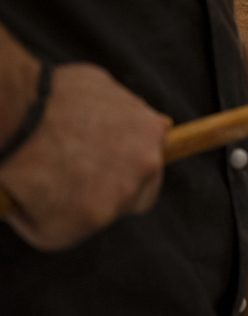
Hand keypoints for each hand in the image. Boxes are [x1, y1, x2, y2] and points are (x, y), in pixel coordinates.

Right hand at [0, 64, 171, 249]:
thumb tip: (155, 124)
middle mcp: (145, 167)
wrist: (16, 111)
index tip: (104, 170)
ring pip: (94, 216)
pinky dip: (35, 221)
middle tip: (72, 186)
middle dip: (110, 196)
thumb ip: (131, 115)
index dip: (127, 171)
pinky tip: (20, 195)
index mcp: (151, 134)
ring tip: (36, 180)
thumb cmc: (49, 95)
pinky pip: (56, 233)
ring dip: (69, 209)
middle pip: (137, 199)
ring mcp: (119, 197)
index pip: (152, 166)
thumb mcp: (104, 90)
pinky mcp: (86, 222)